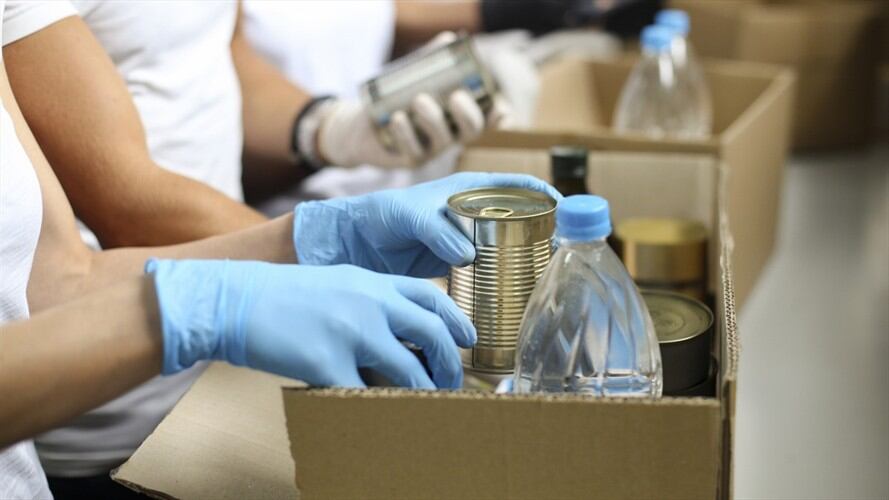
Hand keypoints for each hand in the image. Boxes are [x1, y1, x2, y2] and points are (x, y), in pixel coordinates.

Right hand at [146, 260, 475, 388]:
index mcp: (371, 281)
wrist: (234, 300)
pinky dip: (379, 413)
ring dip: (423, 394)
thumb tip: (399, 329)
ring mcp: (350, 331)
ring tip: (427, 407)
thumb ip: (369, 299)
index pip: (429, 295)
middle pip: (430, 333)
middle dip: (449, 363)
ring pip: (407, 370)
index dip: (455, 319)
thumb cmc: (281, 295)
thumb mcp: (335, 283)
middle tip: (452, 383)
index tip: (468, 338)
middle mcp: (368, 303)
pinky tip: (383, 422)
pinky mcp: (326, 362)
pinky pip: (364, 397)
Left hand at [293, 172, 561, 276]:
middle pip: (518, 220)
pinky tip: (510, 297)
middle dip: (540, 233)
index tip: (565, 209)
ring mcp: (466, 241)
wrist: (355, 243)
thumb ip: (437, 231)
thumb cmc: (381, 214)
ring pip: (505, 248)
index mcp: (469, 190)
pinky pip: (485, 273)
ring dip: (522, 261)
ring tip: (542, 278)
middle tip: (560, 254)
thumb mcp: (410, 215)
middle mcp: (473, 214)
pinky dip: (498, 283)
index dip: (543, 194)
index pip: (516, 185)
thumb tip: (468, 255)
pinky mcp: (455, 268)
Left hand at [315, 32, 510, 168]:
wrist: (363, 124)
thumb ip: (433, 59)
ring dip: (433, 119)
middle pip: (471, 131)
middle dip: (468, 114)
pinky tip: (397, 118)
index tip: (500, 108)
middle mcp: (451, 134)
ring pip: (443, 140)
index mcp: (458, 115)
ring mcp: (432, 150)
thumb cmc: (396, 98)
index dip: (498, 117)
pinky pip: (413, 149)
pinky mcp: (411, 159)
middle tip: (456, 96)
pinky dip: (406, 133)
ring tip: (419, 100)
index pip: (487, 118)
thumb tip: (448, 39)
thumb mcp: (414, 76)